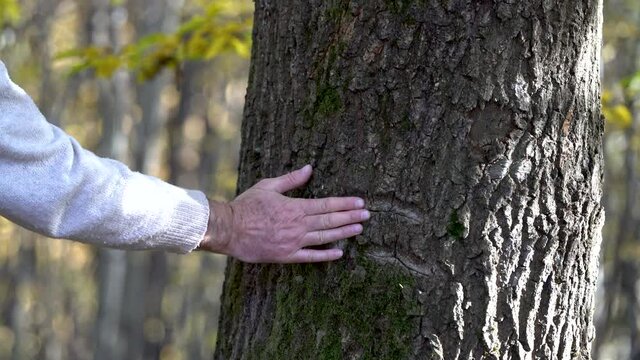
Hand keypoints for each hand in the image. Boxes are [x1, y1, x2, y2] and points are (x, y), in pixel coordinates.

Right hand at [198, 165, 368, 262]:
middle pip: (330, 220)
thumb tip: (309, 168)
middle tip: (368, 215)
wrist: (228, 229)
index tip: (360, 202)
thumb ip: (291, 179)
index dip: (345, 203)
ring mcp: (294, 242)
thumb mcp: (268, 186)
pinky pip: (311, 256)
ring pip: (325, 237)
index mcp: (294, 206)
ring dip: (344, 233)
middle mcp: (298, 225)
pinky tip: (340, 253)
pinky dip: (326, 255)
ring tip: (360, 229)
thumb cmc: (246, 206)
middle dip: (351, 217)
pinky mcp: (286, 255)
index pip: (326, 204)